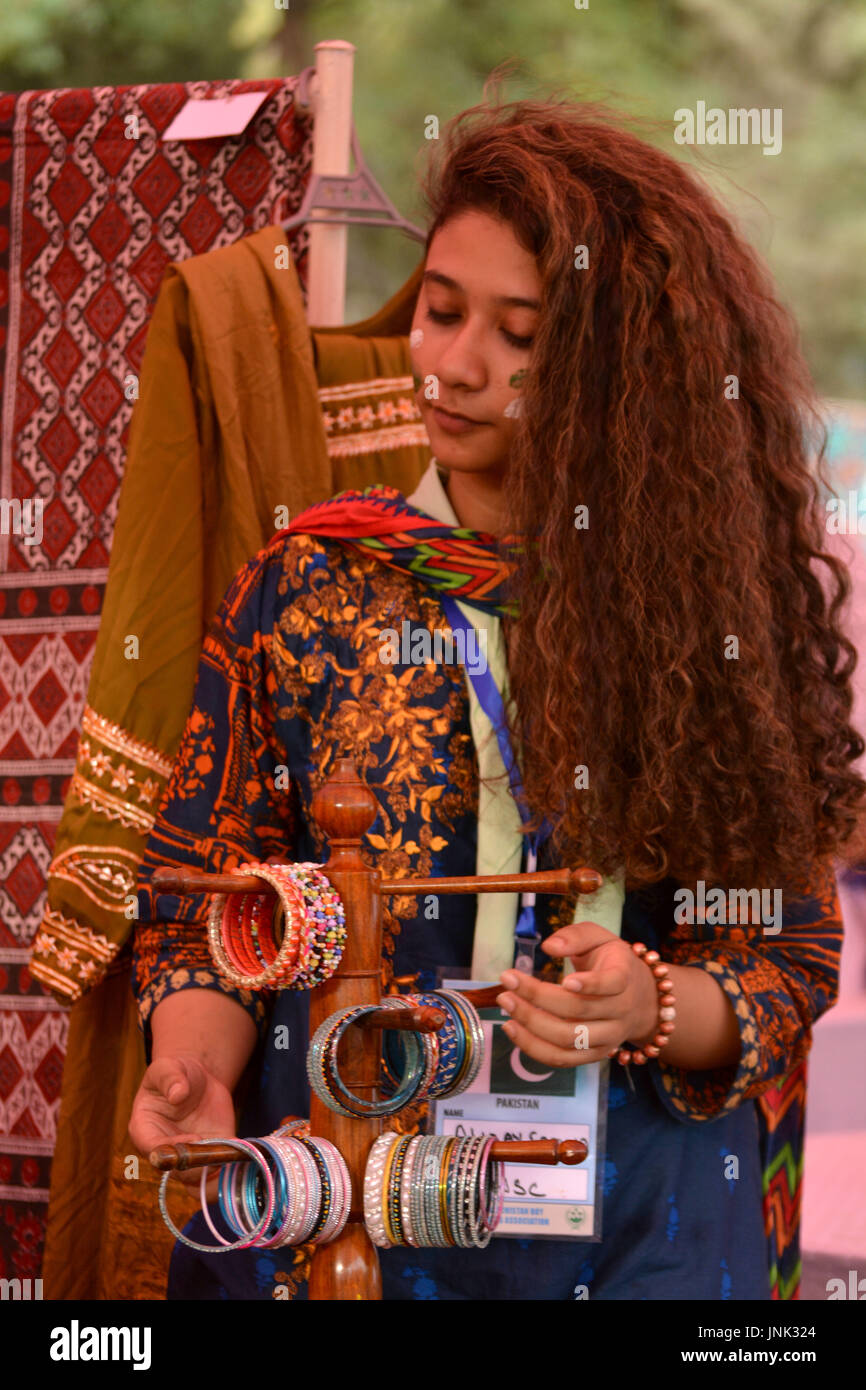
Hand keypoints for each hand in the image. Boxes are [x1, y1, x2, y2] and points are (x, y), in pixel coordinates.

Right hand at [129, 1052, 236, 1186]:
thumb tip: (178, 1094)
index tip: (194, 1138)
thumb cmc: (176, 1073)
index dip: (174, 1150)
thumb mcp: (168, 1067)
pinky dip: (228, 1174)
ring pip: (195, 1185)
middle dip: (197, 1168)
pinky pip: (216, 1177)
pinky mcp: (209, 1158)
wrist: (198, 1080)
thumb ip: (170, 1078)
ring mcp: (187, 1158)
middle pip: (176, 1173)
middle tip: (217, 1154)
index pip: (155, 1150)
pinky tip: (242, 1161)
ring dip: (213, 1179)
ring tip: (230, 1163)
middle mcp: (164, 1151)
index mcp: (144, 1130)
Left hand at [495, 922, 659, 1067]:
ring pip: (568, 1038)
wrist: (639, 998)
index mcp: (623, 977)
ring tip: (506, 1002)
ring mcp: (608, 1038)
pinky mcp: (593, 1055)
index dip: (591, 984)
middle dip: (538, 996)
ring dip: (531, 1023)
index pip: (613, 983)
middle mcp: (620, 1012)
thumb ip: (576, 936)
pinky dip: (533, 1047)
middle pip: (579, 1011)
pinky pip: (561, 1059)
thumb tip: (550, 947)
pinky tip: (512, 1027)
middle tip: (507, 979)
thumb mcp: (599, 938)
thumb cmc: (611, 962)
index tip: (565, 980)